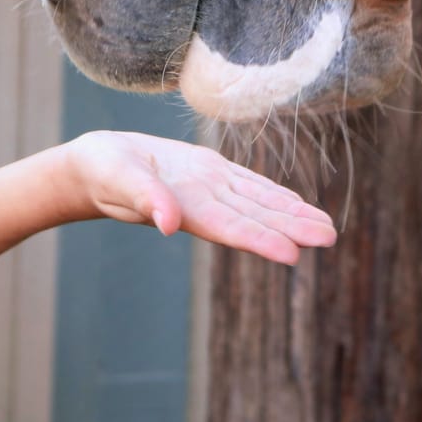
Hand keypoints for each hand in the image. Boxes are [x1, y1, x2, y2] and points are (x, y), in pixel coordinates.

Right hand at [66, 130, 336, 263]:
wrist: (91, 166)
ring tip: (325, 228)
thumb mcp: (118, 179)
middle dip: (292, 230)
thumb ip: (144, 198)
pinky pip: (247, 185)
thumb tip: (169, 224)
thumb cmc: (100, 171)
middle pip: (254, 218)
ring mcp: (207, 188)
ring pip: (258, 203)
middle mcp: (204, 203)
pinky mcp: (206, 172)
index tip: (292, 255)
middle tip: (329, 239)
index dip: (261, 240)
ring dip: (291, 215)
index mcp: (185, 209)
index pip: (230, 228)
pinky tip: (295, 204)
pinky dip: (273, 195)